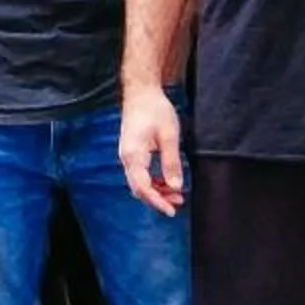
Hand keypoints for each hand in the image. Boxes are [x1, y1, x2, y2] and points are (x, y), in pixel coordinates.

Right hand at [119, 85, 185, 214]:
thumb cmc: (155, 110)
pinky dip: (153, 182)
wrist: (141, 93)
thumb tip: (175, 186)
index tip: (171, 210)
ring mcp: (128, 156)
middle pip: (138, 188)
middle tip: (178, 203)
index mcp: (133, 155)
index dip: (157, 201)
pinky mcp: (132, 153)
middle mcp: (127, 158)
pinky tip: (167, 182)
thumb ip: (171, 162)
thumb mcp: (169, 136)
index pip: (143, 186)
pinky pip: (140, 175)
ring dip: (156, 191)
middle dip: (157, 199)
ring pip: (139, 183)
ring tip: (177, 195)